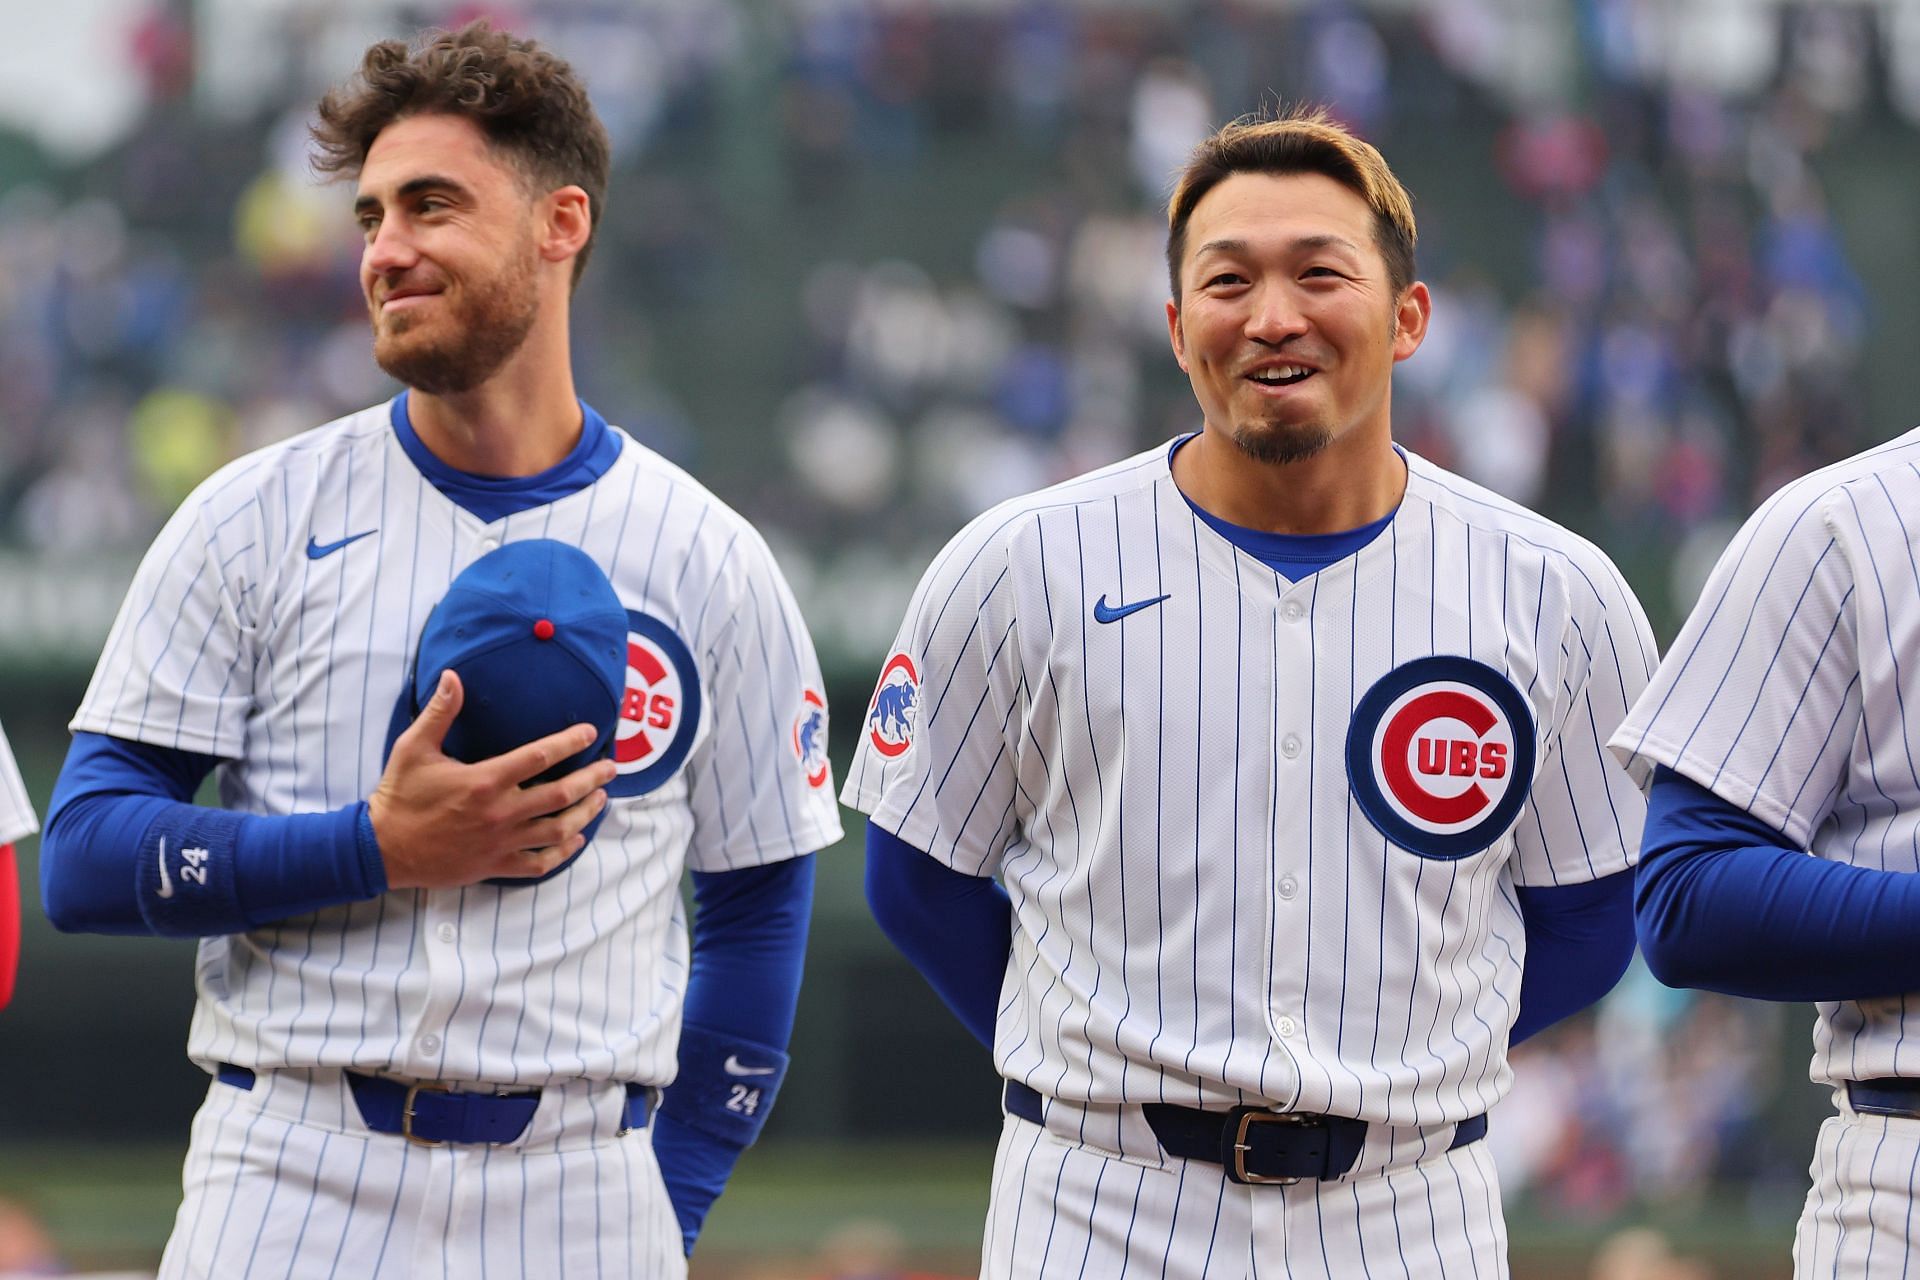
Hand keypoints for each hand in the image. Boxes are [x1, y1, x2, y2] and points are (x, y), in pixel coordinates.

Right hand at [369, 670, 617, 888]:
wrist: (382, 849)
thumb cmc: (399, 796)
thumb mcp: (414, 748)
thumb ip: (440, 712)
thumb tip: (452, 676)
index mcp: (485, 781)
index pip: (539, 757)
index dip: (569, 742)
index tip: (590, 732)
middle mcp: (500, 813)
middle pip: (561, 795)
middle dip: (591, 779)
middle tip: (611, 768)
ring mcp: (500, 842)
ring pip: (558, 831)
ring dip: (584, 814)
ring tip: (601, 799)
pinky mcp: (495, 865)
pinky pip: (538, 864)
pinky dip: (561, 854)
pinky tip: (574, 841)